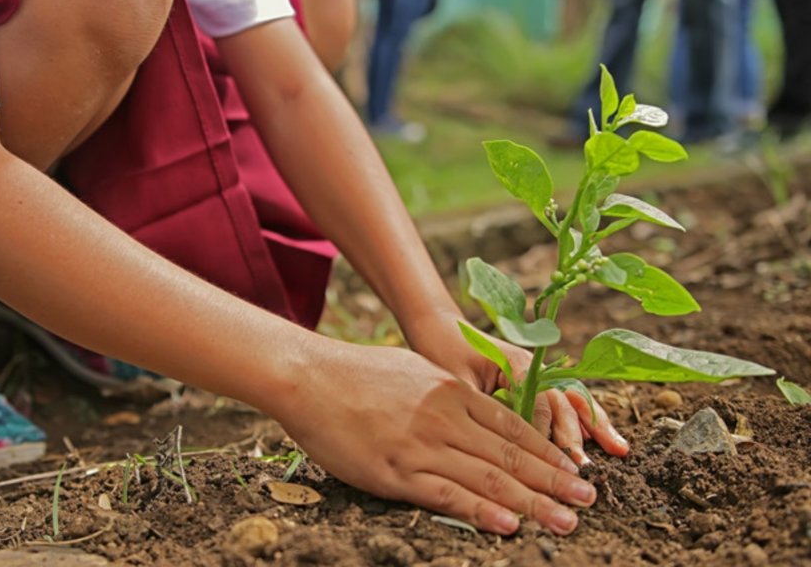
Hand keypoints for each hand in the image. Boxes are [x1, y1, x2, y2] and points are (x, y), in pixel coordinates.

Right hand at [275, 343, 596, 534]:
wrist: (309, 377)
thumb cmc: (358, 373)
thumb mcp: (415, 371)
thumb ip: (448, 394)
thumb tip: (474, 410)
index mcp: (452, 392)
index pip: (514, 428)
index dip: (549, 452)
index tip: (575, 470)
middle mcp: (446, 418)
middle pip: (512, 456)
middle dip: (555, 481)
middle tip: (588, 500)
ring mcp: (422, 445)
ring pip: (489, 479)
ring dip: (533, 502)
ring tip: (566, 520)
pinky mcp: (396, 471)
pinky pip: (447, 495)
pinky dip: (482, 512)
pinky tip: (510, 525)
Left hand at [402, 310, 628, 465]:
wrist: (439, 327)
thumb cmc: (442, 352)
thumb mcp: (456, 382)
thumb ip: (481, 407)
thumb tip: (497, 443)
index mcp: (516, 364)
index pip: (539, 404)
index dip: (544, 435)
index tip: (549, 463)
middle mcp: (534, 367)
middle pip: (562, 403)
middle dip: (575, 436)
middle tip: (585, 467)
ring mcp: (538, 373)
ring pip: (572, 401)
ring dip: (594, 426)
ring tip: (619, 449)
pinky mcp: (535, 381)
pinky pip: (565, 401)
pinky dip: (585, 419)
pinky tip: (606, 439)